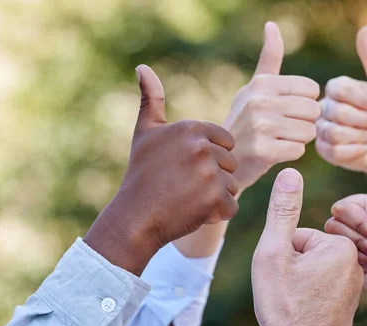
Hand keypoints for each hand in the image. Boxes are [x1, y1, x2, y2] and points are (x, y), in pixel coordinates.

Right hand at [84, 65, 238, 274]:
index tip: (188, 166)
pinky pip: (231, 207)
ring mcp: (209, 173)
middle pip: (230, 164)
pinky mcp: (214, 199)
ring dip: (216, 197)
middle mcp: (202, 147)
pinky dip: (217, 214)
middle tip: (186, 185)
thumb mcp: (145, 132)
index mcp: (192, 127)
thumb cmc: (141, 173)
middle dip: (214, 178)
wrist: (134, 217)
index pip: (227, 141)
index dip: (211, 157)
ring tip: (189, 198)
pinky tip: (194, 212)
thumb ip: (152, 99)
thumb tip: (143, 67)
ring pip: (232, 185)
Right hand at [223, 22, 319, 190]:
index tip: (286, 111)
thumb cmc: (244, 122)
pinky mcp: (264, 151)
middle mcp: (260, 101)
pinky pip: (299, 150)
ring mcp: (261, 127)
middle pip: (313, 110)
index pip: (312, 89)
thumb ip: (269, 58)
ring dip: (298, 139)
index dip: (304, 103)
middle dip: (304, 122)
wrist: (222, 160)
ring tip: (278, 140)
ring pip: (309, 131)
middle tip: (283, 129)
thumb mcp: (253, 88)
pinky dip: (290, 154)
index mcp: (262, 84)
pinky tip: (273, 153)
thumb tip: (272, 25)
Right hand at [252, 168, 362, 325]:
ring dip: (299, 283)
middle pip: (308, 253)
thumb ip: (283, 210)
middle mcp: (353, 266)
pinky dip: (309, 298)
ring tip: (294, 302)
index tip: (284, 276)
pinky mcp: (348, 306)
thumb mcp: (276, 250)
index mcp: (340, 248)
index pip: (299, 237)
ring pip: (313, 273)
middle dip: (292, 268)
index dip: (283, 255)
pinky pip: (321, 290)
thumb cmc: (284, 303)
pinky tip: (302, 312)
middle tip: (288, 291)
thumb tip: (291, 173)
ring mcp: (352, 288)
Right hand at [316, 26, 366, 172]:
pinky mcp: (324, 150)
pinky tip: (364, 150)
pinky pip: (333, 151)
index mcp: (337, 88)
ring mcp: (322, 128)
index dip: (360, 100)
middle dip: (364, 122)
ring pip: (334, 133)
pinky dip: (354, 152)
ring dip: (361, 137)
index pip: (337, 89)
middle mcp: (325, 106)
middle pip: (336, 113)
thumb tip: (366, 28)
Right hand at [325, 194, 366, 271]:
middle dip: (358, 238)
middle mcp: (359, 222)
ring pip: (333, 241)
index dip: (357, 221)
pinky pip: (336, 258)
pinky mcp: (350, 259)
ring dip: (358, 251)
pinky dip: (356, 263)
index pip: (341, 207)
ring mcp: (354, 242)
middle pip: (334, 224)